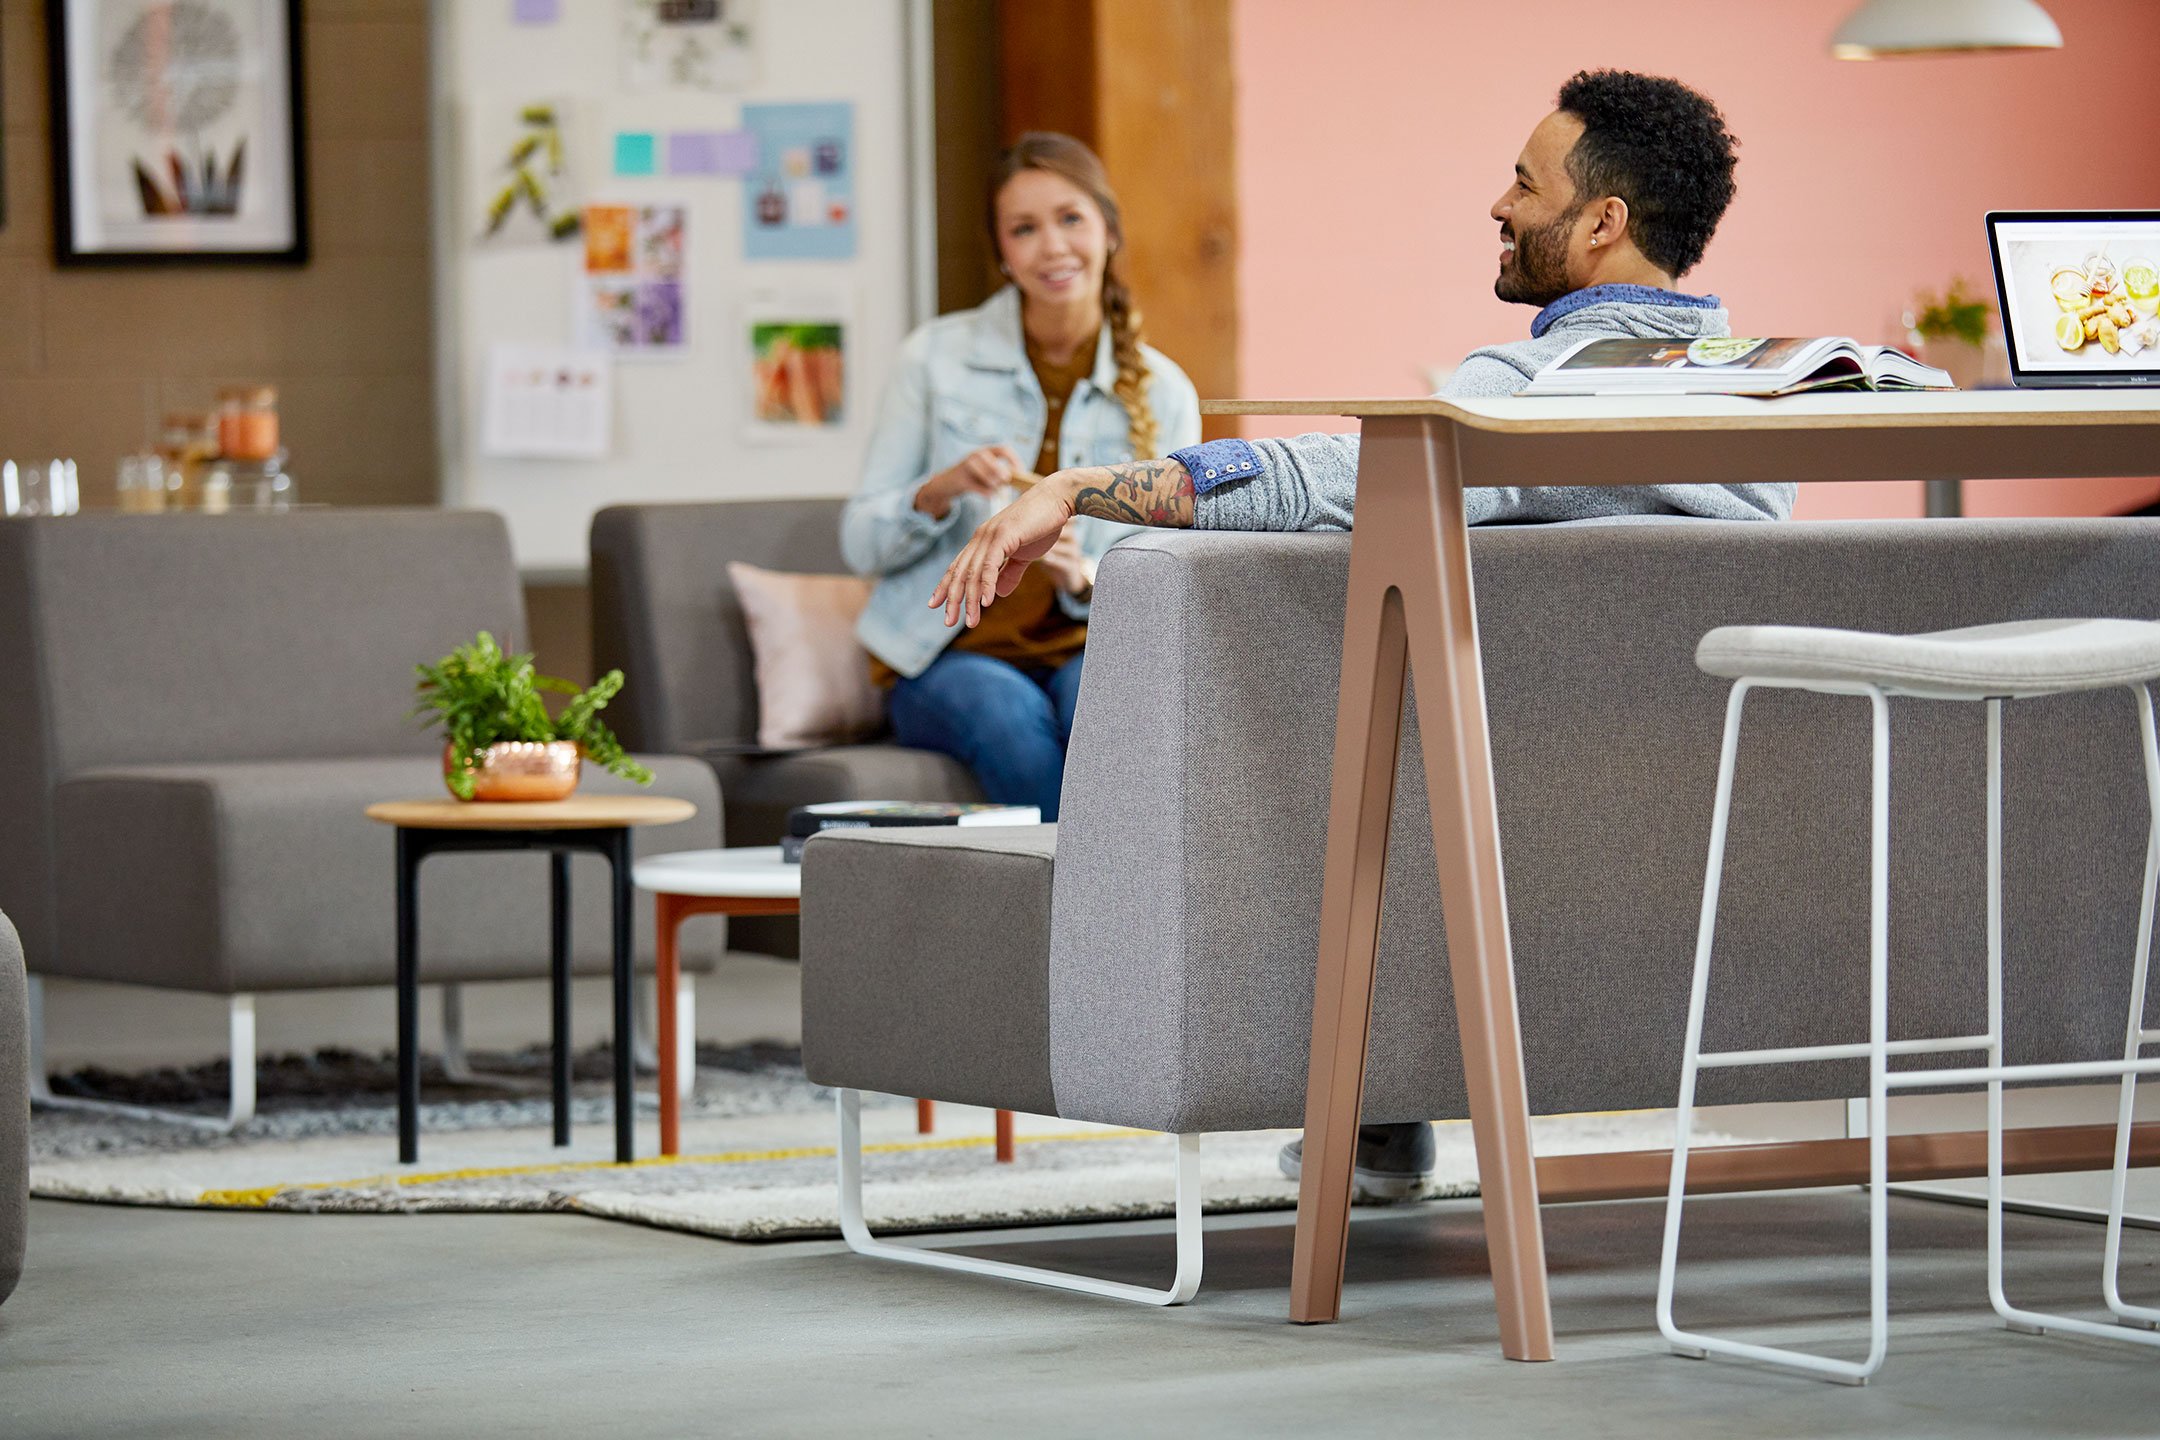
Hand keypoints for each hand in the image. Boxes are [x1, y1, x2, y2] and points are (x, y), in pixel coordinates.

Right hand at [913, 445, 1023, 518]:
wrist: (947, 484)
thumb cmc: (973, 479)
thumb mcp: (987, 473)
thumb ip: (1000, 474)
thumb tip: (1019, 480)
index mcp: (986, 451)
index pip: (1003, 449)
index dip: (1014, 459)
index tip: (1021, 472)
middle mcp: (975, 455)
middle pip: (990, 458)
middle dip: (1000, 469)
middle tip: (1006, 480)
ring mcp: (965, 466)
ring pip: (982, 470)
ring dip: (992, 481)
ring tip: (997, 489)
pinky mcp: (959, 479)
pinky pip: (974, 486)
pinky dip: (985, 492)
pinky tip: (991, 496)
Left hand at [928, 470, 1096, 626]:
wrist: (1057, 498)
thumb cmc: (1042, 524)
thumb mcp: (1024, 554)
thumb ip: (1010, 572)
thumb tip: (998, 594)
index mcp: (983, 540)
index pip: (959, 566)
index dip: (946, 586)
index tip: (935, 604)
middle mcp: (981, 537)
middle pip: (961, 573)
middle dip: (952, 599)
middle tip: (948, 622)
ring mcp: (990, 535)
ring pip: (974, 572)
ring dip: (971, 599)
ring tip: (970, 621)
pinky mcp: (1004, 535)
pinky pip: (991, 564)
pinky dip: (987, 584)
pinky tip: (987, 602)